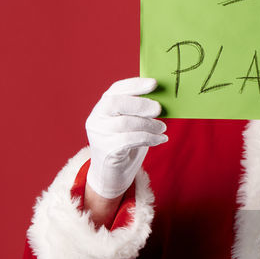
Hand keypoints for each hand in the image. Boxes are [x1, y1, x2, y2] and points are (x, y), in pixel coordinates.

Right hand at [84, 77, 166, 199]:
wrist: (112, 174)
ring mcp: (99, 134)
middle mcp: (96, 118)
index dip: (135, 84)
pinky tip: (161, 139)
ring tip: (163, 128)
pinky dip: (149, 138)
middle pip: (116, 103)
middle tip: (159, 109)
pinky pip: (130, 140)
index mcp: (102, 107)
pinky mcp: (106, 150)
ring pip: (125, 123)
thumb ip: (139, 111)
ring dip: (149, 124)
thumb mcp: (132, 124)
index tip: (154, 83)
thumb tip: (162, 99)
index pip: (116, 90)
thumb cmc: (125, 145)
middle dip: (140, 104)